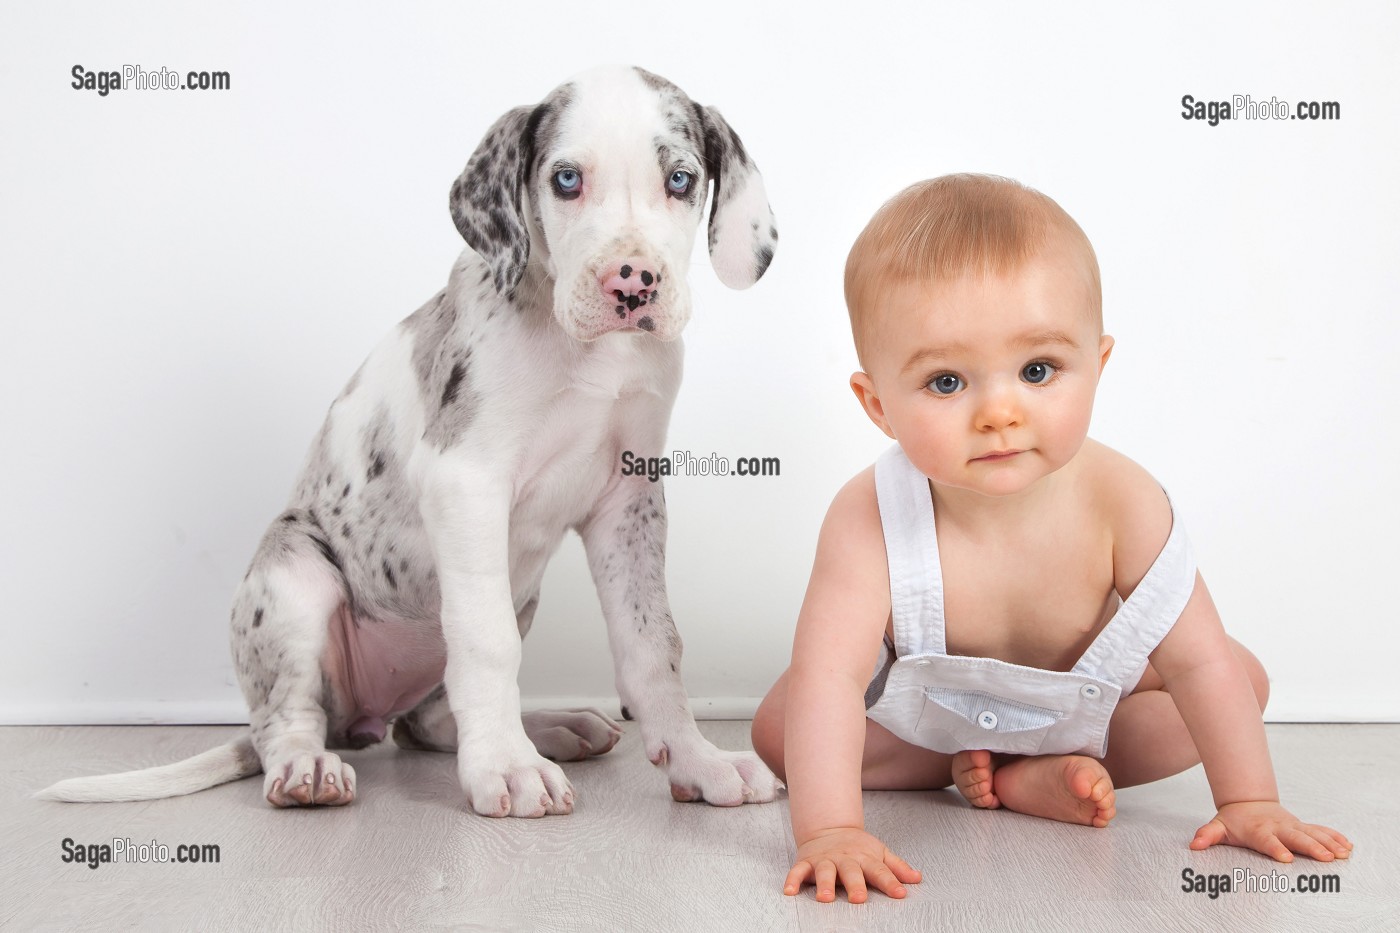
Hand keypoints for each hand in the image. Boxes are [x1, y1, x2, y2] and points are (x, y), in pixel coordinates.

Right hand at [784, 827, 920, 902]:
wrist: (829, 829)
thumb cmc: (857, 847)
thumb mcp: (879, 853)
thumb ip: (897, 867)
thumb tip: (916, 878)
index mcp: (864, 858)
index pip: (880, 871)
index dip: (890, 882)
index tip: (900, 893)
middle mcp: (844, 859)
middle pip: (851, 872)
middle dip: (855, 884)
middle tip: (859, 898)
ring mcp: (825, 860)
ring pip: (824, 872)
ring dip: (824, 884)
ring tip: (824, 898)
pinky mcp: (807, 862)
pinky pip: (798, 871)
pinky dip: (793, 880)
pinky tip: (790, 891)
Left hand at [1191, 800, 1352, 861]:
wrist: (1249, 801)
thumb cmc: (1235, 820)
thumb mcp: (1218, 826)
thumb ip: (1208, 835)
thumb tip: (1194, 844)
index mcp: (1259, 830)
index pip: (1266, 840)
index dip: (1275, 848)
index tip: (1285, 858)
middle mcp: (1279, 827)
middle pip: (1296, 837)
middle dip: (1311, 847)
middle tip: (1325, 857)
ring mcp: (1292, 825)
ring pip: (1312, 833)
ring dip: (1328, 842)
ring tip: (1343, 853)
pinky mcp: (1301, 826)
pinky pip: (1320, 831)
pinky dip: (1333, 837)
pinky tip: (1347, 846)